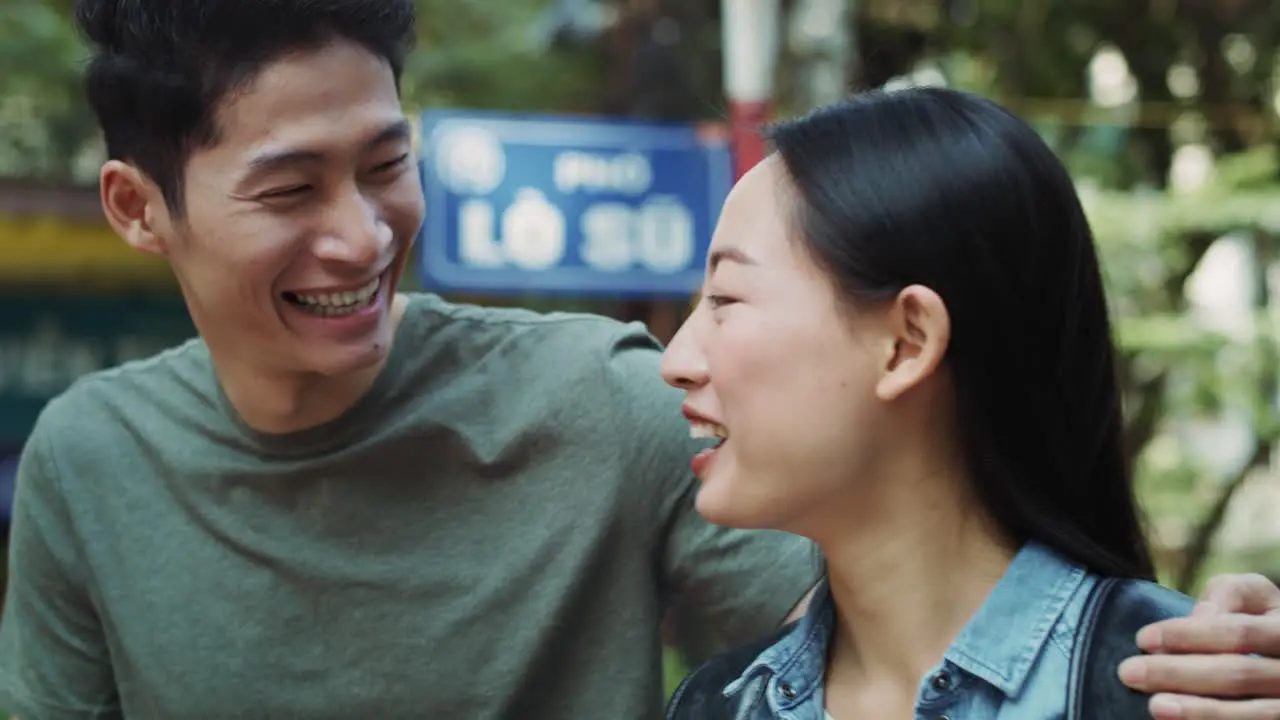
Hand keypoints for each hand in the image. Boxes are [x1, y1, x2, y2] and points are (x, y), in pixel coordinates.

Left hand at [1117, 573, 1279, 718]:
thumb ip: (1224, 596)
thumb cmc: (1258, 617)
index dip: (1190, 635)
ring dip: (1200, 712)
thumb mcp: (1250, 594)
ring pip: (1253, 714)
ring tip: (1155, 707)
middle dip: (1180, 673)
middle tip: (1129, 672)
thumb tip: (1198, 619)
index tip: (1143, 639)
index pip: (1240, 632)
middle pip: (1239, 674)